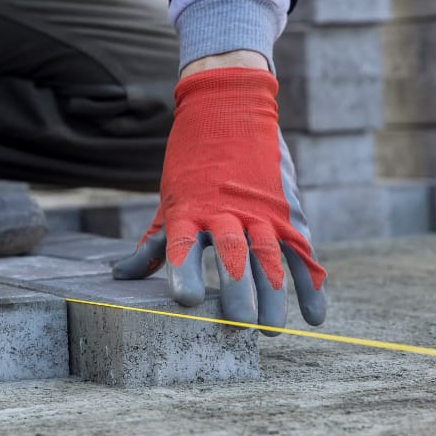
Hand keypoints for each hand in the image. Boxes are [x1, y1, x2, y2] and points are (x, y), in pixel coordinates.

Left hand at [113, 67, 326, 329]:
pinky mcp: (286, 210)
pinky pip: (302, 251)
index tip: (185, 301)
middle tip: (239, 324)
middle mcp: (226, 209)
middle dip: (237, 291)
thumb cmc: (191, 163)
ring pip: (269, 255)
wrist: (229, 107)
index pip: (184, 245)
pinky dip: (311, 284)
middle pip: (233, 254)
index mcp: (190, 208)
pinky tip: (313, 316)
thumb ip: (153, 244)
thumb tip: (122, 277)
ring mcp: (260, 209)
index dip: (184, 273)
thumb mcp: (169, 200)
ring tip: (271, 329)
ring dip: (272, 294)